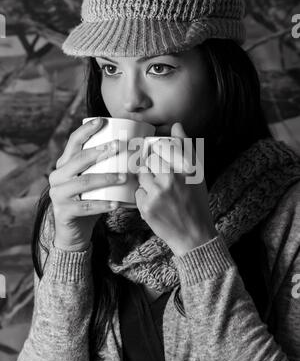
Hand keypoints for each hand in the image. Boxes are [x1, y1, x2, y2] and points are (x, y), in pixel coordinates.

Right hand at [48, 117, 126, 251]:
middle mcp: (58, 176)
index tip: (102, 121)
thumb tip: (134, 149)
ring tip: (124, 176)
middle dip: (100, 151)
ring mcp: (59, 194)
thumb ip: (103, 166)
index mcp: (64, 164)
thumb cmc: (89, 199)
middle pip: (79, 159)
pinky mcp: (64, 212)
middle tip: (119, 145)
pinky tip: (116, 203)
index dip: (86, 130)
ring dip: (106, 178)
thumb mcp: (92, 179)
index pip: (73, 142)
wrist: (74, 230)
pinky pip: (86, 207)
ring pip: (84, 183)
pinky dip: (103, 205)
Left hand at [135, 122, 217, 255]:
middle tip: (159, 176)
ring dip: (146, 180)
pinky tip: (156, 204)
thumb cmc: (196, 202)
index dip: (156, 148)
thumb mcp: (197, 174)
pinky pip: (137, 192)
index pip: (162, 146)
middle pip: (148, 159)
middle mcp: (171, 178)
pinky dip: (144, 197)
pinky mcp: (146, 207)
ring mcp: (157, 193)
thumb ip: (186, 148)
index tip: (155, 153)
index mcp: (185, 168)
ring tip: (158, 190)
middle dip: (150, 165)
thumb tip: (176, 125)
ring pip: (141, 174)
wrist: (194, 235)